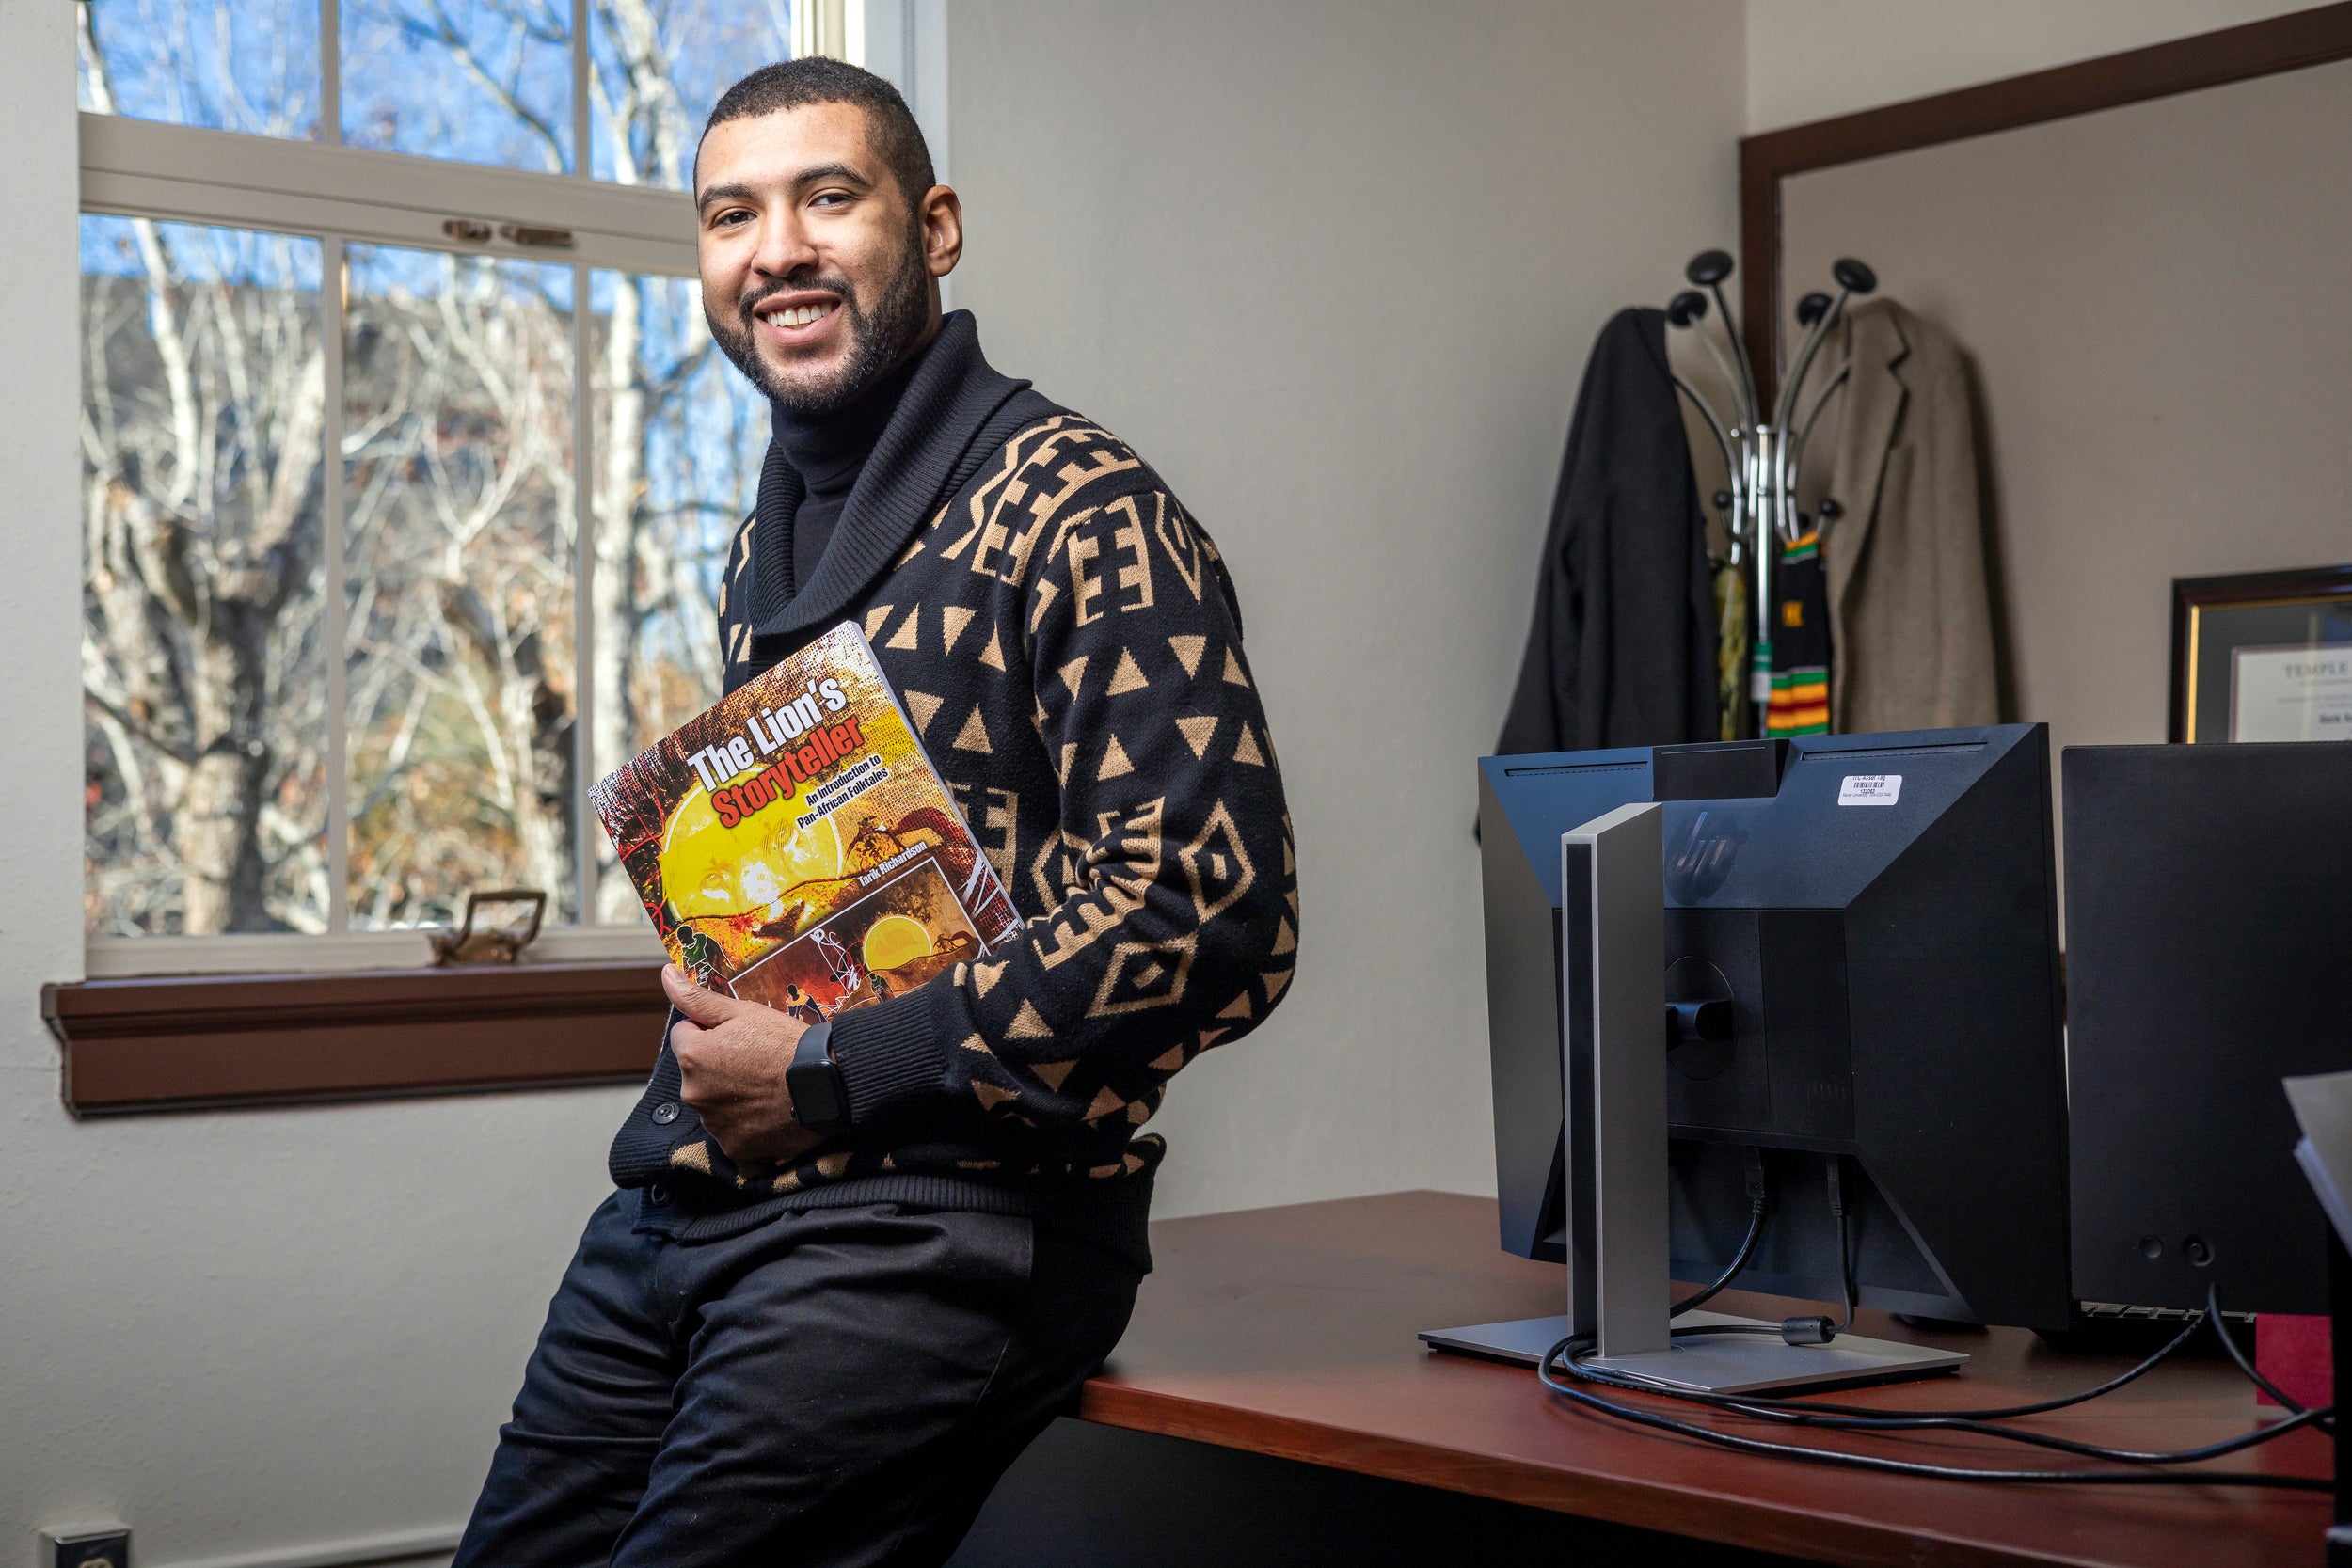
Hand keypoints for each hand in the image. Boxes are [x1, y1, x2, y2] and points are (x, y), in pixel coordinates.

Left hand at [663, 965, 828, 1166]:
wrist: (825, 1084)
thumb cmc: (785, 1044)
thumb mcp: (743, 1012)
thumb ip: (699, 998)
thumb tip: (666, 975)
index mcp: (692, 1057)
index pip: (684, 1036)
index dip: (710, 1031)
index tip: (740, 1036)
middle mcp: (693, 1094)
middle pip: (696, 1072)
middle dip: (716, 1066)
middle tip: (755, 1061)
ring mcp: (713, 1124)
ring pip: (713, 1102)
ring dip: (729, 1095)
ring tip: (764, 1087)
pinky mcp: (734, 1147)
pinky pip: (731, 1130)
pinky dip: (744, 1122)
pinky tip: (767, 1110)